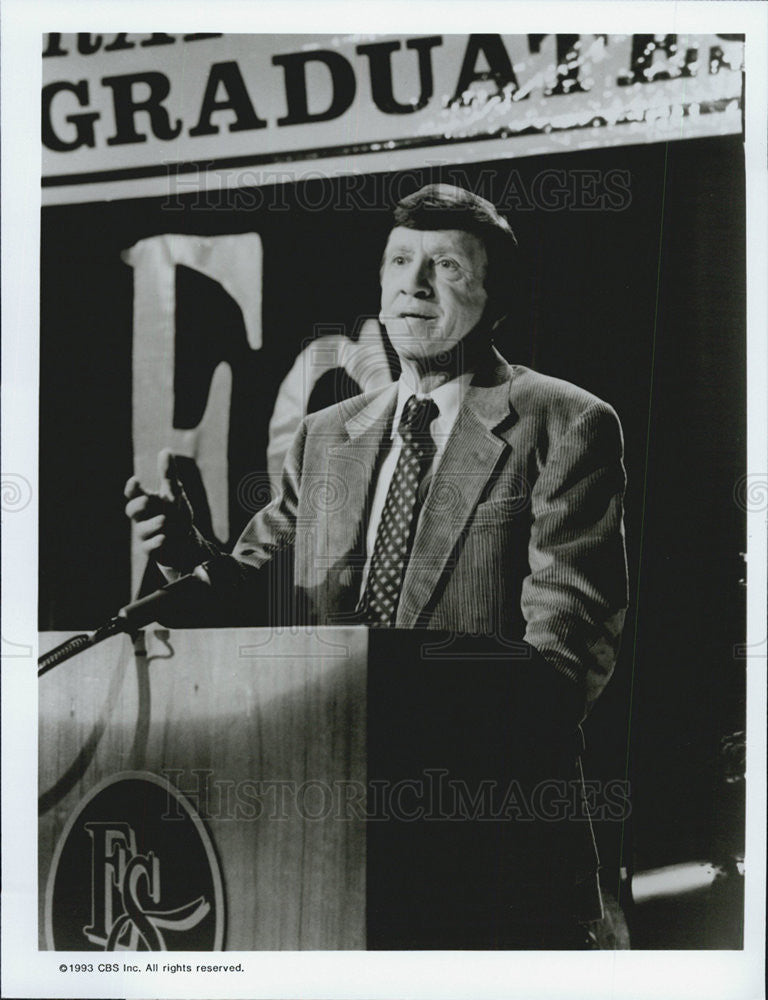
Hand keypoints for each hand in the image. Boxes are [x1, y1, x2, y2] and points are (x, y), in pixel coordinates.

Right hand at [124, 449, 197, 570]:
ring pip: (142, 530)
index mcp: (146, 501)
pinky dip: (156, 543)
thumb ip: (168, 474)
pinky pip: (149, 547)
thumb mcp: (174, 492)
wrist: (185, 540)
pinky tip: (164, 538)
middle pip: (131, 511)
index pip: (133, 493)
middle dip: (137, 505)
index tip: (135, 481)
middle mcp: (142, 517)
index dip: (132, 488)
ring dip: (152, 524)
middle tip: (147, 500)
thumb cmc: (175, 513)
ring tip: (164, 520)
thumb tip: (165, 450)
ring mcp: (146, 533)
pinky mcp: (152, 549)